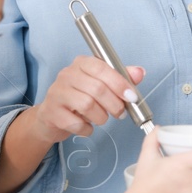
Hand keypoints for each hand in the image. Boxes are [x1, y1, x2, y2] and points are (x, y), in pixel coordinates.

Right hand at [21, 57, 144, 144]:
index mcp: (82, 63)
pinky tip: (86, 126)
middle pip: (97, 88)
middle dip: (114, 104)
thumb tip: (140, 72)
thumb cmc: (79, 98)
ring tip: (102, 118)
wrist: (51, 116)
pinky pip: (76, 123)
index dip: (120, 83)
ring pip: (87, 105)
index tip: (132, 97)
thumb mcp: (101, 84)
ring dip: (101, 117)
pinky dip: (86, 129)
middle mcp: (67, 74)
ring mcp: (57, 93)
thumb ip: (120, 78)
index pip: (102, 68)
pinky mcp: (52, 112)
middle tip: (120, 113)